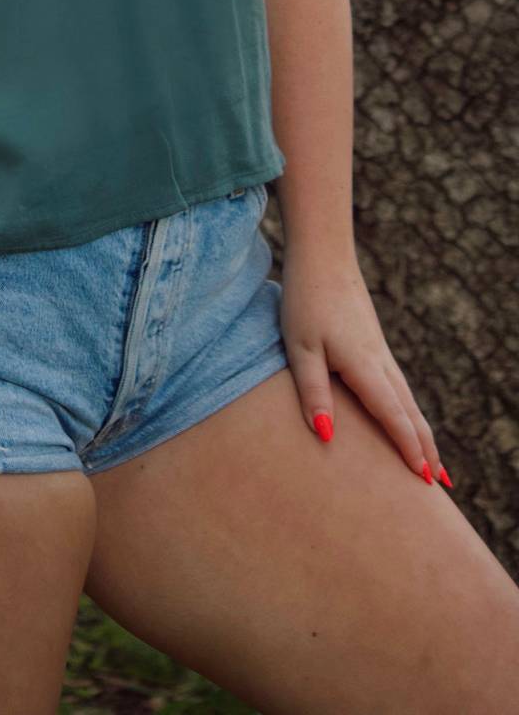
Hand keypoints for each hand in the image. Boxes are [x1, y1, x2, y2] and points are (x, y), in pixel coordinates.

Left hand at [279, 252, 451, 488]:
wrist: (323, 257)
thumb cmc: (306, 302)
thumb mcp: (300, 349)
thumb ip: (313, 392)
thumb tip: (326, 436)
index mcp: (364, 366)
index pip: (393, 415)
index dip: (408, 448)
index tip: (424, 479)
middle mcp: (380, 361)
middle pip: (410, 411)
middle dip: (426, 447)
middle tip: (441, 484)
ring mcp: (380, 351)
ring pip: (408, 398)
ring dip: (421, 430)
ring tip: (433, 460)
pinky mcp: (374, 343)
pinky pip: (398, 385)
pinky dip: (410, 409)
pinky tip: (407, 415)